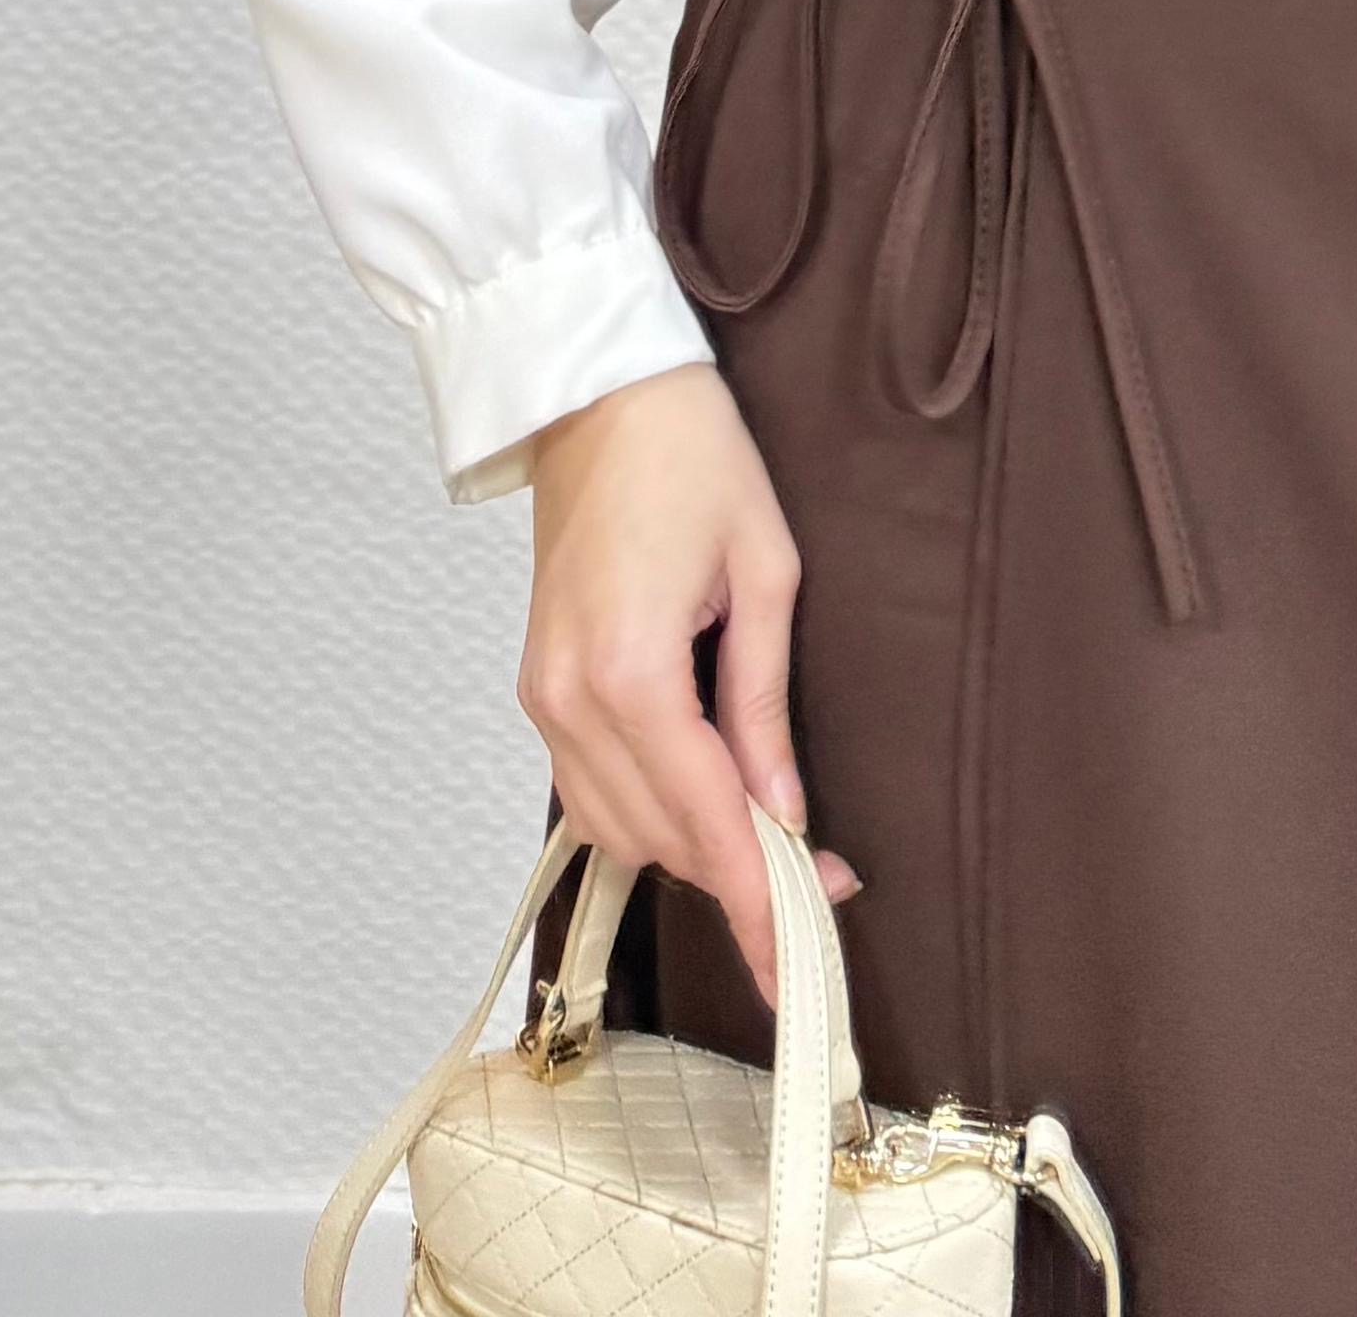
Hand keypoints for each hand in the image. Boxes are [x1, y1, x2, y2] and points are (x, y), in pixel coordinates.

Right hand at [521, 364, 857, 1006]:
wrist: (599, 395)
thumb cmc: (692, 456)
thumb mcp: (765, 569)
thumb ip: (765, 702)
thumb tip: (783, 809)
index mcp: (632, 672)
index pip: (706, 821)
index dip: (759, 899)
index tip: (800, 960)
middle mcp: (572, 700)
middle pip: (661, 839)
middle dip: (739, 874)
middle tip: (818, 879)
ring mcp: (544, 698)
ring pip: (619, 829)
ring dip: (692, 846)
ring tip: (770, 833)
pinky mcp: (538, 688)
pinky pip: (590, 790)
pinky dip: (648, 811)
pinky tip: (703, 795)